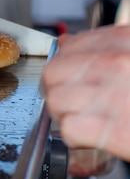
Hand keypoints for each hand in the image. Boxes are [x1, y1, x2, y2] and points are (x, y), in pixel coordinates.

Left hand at [42, 25, 129, 161]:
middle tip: (73, 103)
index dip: (65, 65)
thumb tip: (68, 45)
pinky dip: (76, 137)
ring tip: (86, 120)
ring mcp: (119, 95)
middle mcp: (122, 63)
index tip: (70, 77)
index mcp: (129, 41)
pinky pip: (71, 128)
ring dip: (66, 114)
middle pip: (55, 74)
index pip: (72, 47)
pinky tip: (92, 137)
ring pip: (58, 101)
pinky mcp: (120, 130)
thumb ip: (111, 47)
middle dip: (58, 90)